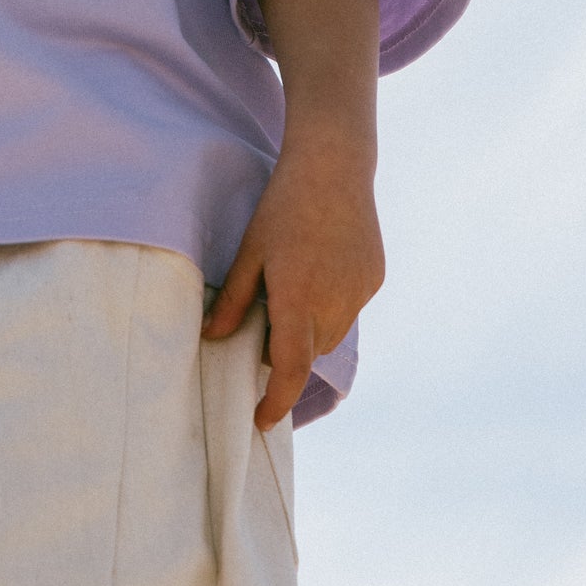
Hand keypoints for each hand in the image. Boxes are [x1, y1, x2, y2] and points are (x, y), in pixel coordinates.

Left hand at [200, 134, 383, 431]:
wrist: (334, 166)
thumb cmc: (282, 206)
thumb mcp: (249, 252)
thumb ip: (233, 300)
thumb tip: (212, 338)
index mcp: (297, 299)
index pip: (289, 369)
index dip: (275, 400)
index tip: (261, 419)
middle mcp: (334, 303)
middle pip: (309, 352)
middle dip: (287, 351)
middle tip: (265, 322)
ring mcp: (359, 293)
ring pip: (332, 334)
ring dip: (311, 330)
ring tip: (293, 288)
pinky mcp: (373, 279)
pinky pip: (349, 308)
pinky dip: (332, 305)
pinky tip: (319, 269)